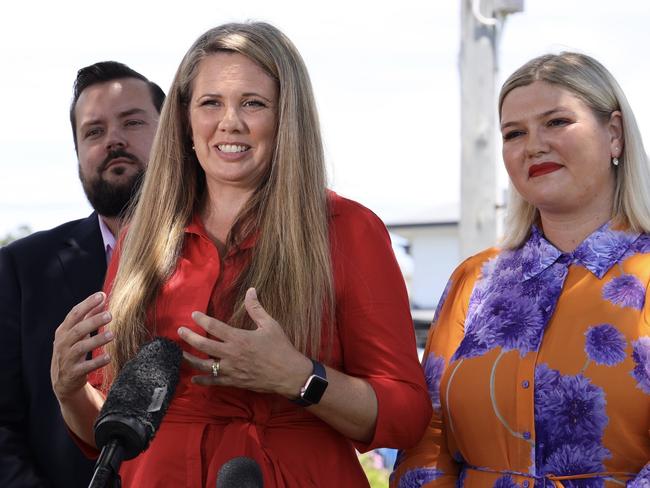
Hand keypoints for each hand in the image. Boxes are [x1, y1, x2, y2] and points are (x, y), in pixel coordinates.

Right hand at [51, 292, 113, 401]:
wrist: (63, 380)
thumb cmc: (73, 349)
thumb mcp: (77, 332)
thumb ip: (89, 315)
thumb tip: (102, 297)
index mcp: (63, 330)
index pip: (74, 314)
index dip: (87, 304)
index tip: (102, 295)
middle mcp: (62, 343)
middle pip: (78, 330)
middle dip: (93, 322)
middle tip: (110, 315)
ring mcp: (66, 358)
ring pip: (80, 348)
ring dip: (96, 340)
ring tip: (112, 334)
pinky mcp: (73, 373)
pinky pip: (85, 367)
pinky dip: (97, 362)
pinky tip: (108, 357)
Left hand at [178, 288, 311, 396]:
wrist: (288, 374)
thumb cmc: (281, 348)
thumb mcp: (270, 325)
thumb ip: (256, 308)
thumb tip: (251, 290)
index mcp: (239, 338)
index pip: (214, 326)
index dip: (201, 320)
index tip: (193, 315)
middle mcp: (231, 354)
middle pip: (203, 345)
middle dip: (189, 337)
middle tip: (180, 331)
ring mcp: (231, 369)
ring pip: (204, 365)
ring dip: (190, 359)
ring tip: (179, 353)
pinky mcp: (234, 381)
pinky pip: (214, 382)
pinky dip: (202, 381)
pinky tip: (194, 378)